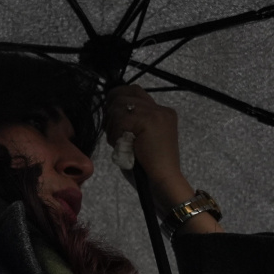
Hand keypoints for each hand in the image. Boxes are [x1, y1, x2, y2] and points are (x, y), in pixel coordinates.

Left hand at [104, 85, 220, 232]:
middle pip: (124, 93)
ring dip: (113, 126)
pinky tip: (123, 146)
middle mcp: (161, 109)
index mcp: (162, 112)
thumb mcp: (138, 140)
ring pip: (119, 106)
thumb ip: (129, 122)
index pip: (133, 91)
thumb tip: (109, 109)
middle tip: (113, 132)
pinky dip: (115, 133)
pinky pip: (120, 119)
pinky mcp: (149, 120)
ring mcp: (156, 113)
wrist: (164, 182)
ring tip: (120, 143)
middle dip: (111, 111)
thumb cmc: (148, 168)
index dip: (117, 100)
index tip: (111, 117)